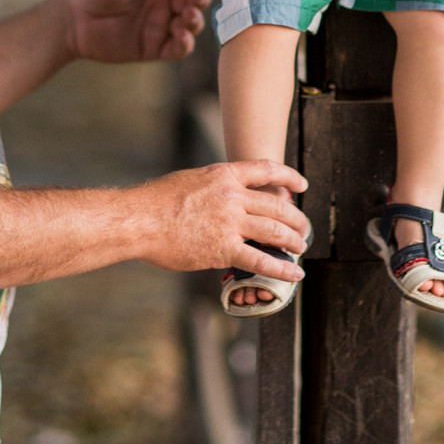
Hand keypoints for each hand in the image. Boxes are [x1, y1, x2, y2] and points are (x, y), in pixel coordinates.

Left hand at [66, 0, 210, 64]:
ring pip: (190, 25)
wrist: (74, 22)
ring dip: (194, 21)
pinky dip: (185, 44)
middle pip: (194, 1)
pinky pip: (178, 48)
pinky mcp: (155, 48)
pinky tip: (181, 37)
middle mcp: (165, 3)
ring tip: (186, 17)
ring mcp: (162, 26)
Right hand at [136, 160, 309, 278]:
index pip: (266, 169)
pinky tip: (293, 274)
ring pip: (275, 231)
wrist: (139, 219)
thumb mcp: (191, 179)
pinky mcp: (223, 249)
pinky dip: (281, 269)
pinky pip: (261, 260)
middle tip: (304, 228)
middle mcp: (232, 196)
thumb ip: (214, 186)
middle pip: (277, 205)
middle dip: (296, 218)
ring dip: (293, 241)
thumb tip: (225, 194)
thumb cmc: (157, 201)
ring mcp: (230, 222)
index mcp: (224, 174)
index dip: (289, 177)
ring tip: (301, 248)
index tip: (302, 185)